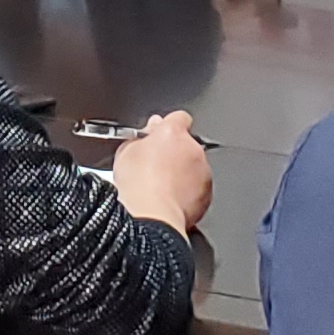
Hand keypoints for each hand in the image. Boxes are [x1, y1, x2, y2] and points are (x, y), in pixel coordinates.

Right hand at [109, 110, 211, 234]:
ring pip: (195, 167)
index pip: (179, 118)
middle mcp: (193, 149)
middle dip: (175, 153)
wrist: (152, 216)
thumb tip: (147, 134)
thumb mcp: (126, 152)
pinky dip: (189, 193)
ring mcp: (203, 171)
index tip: (161, 135)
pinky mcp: (207, 193)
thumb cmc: (138, 186)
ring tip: (161, 188)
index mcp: (173, 133)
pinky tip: (169, 200)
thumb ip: (141, 137)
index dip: (169, 127)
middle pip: (187, 144)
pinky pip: (199, 189)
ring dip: (183, 174)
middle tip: (156, 167)